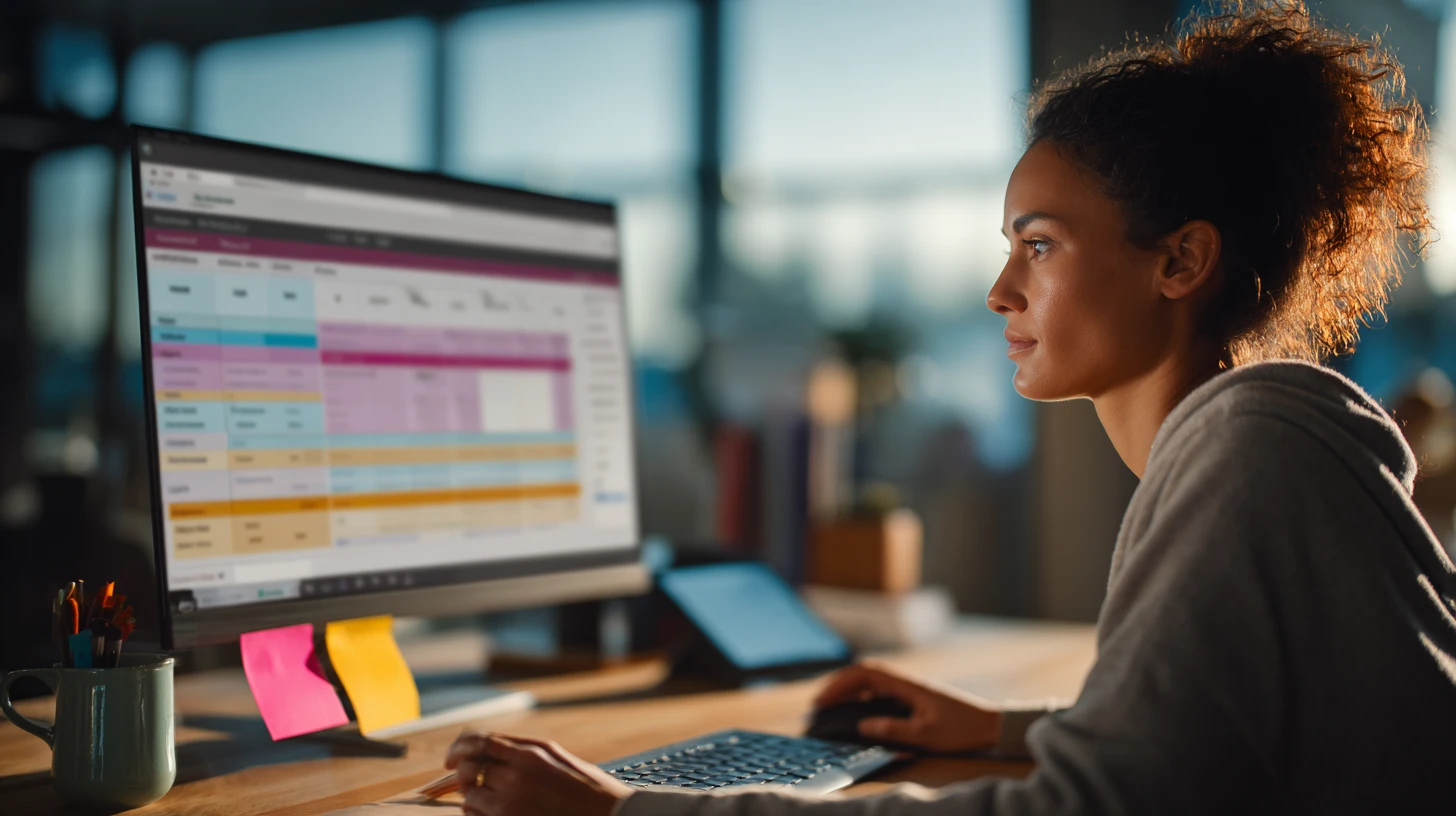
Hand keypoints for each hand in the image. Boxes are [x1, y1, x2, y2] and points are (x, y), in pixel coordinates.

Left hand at [445, 731, 633, 815]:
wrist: (606, 815)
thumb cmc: (582, 785)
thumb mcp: (552, 754)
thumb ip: (518, 748)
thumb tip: (486, 745)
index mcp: (528, 755)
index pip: (479, 742)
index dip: (458, 748)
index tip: (451, 757)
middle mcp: (516, 779)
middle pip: (469, 770)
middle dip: (463, 773)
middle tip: (467, 778)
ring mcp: (510, 806)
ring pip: (469, 797)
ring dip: (471, 796)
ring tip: (487, 797)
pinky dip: (477, 813)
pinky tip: (492, 811)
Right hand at [813, 660, 1002, 752]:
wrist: (990, 724)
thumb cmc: (961, 728)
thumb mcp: (927, 734)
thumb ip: (893, 729)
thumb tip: (863, 726)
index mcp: (906, 685)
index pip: (865, 674)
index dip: (840, 684)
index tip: (823, 700)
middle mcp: (905, 683)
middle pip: (863, 674)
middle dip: (838, 685)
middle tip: (819, 704)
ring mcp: (908, 690)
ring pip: (870, 682)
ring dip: (849, 690)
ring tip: (830, 706)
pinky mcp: (913, 699)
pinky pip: (880, 693)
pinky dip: (862, 698)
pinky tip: (856, 713)